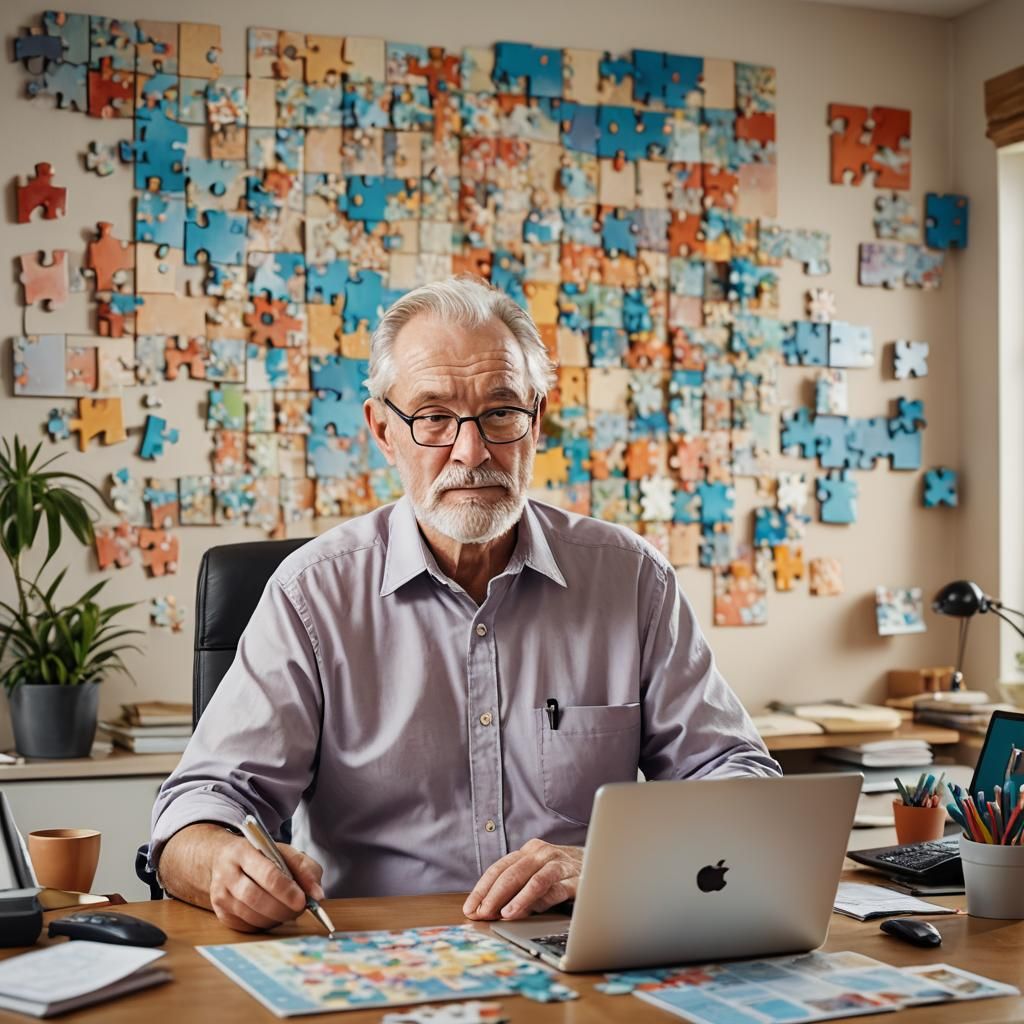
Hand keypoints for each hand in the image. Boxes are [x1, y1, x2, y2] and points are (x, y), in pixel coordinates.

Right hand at [161, 824, 324, 932]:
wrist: (223, 858)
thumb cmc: (260, 855)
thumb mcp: (283, 851)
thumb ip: (304, 868)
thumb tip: (317, 895)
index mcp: (242, 851)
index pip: (267, 874)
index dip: (286, 890)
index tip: (303, 901)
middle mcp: (226, 874)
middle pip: (256, 898)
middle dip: (283, 908)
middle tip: (300, 909)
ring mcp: (220, 896)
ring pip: (252, 916)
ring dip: (276, 918)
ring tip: (289, 910)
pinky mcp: (221, 913)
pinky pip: (247, 927)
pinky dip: (265, 924)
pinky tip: (273, 914)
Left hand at [463, 838, 582, 920]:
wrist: (602, 863)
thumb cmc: (563, 873)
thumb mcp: (537, 876)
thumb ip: (517, 889)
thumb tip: (491, 910)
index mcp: (529, 851)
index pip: (499, 868)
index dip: (482, 889)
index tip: (470, 908)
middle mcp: (543, 854)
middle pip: (512, 873)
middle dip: (493, 896)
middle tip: (482, 914)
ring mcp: (560, 864)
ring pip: (534, 879)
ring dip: (517, 898)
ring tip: (504, 914)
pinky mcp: (578, 878)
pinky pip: (557, 888)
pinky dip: (542, 900)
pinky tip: (532, 911)